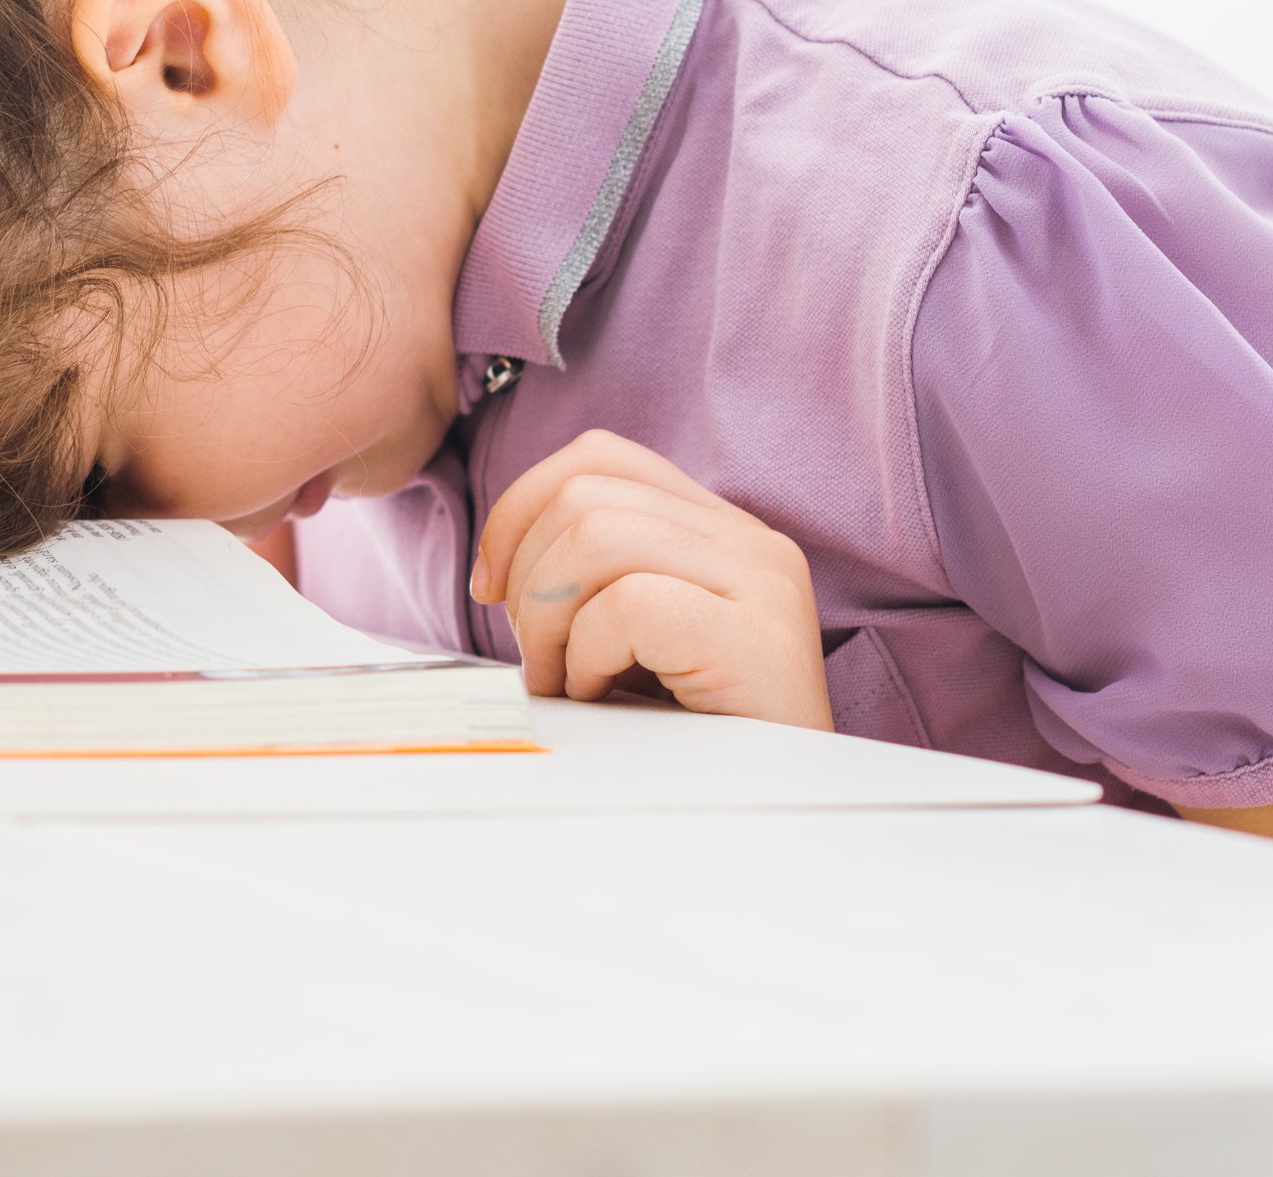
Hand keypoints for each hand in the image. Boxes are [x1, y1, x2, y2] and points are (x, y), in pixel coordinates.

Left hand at [467, 429, 831, 729]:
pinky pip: (628, 605)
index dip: (522, 507)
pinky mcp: (758, 635)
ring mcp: (763, 581)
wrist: (782, 815)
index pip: (601, 458)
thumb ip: (590, 581)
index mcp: (720, 528)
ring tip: (566, 682)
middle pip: (585, 494)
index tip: (491, 586)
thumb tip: (492, 571)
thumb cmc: (695, 737)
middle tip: (536, 657)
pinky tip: (604, 698)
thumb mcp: (634, 641)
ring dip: (548, 620)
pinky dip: (587, 655)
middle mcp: (750, 539)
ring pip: (596, 536)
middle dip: (526, 577)